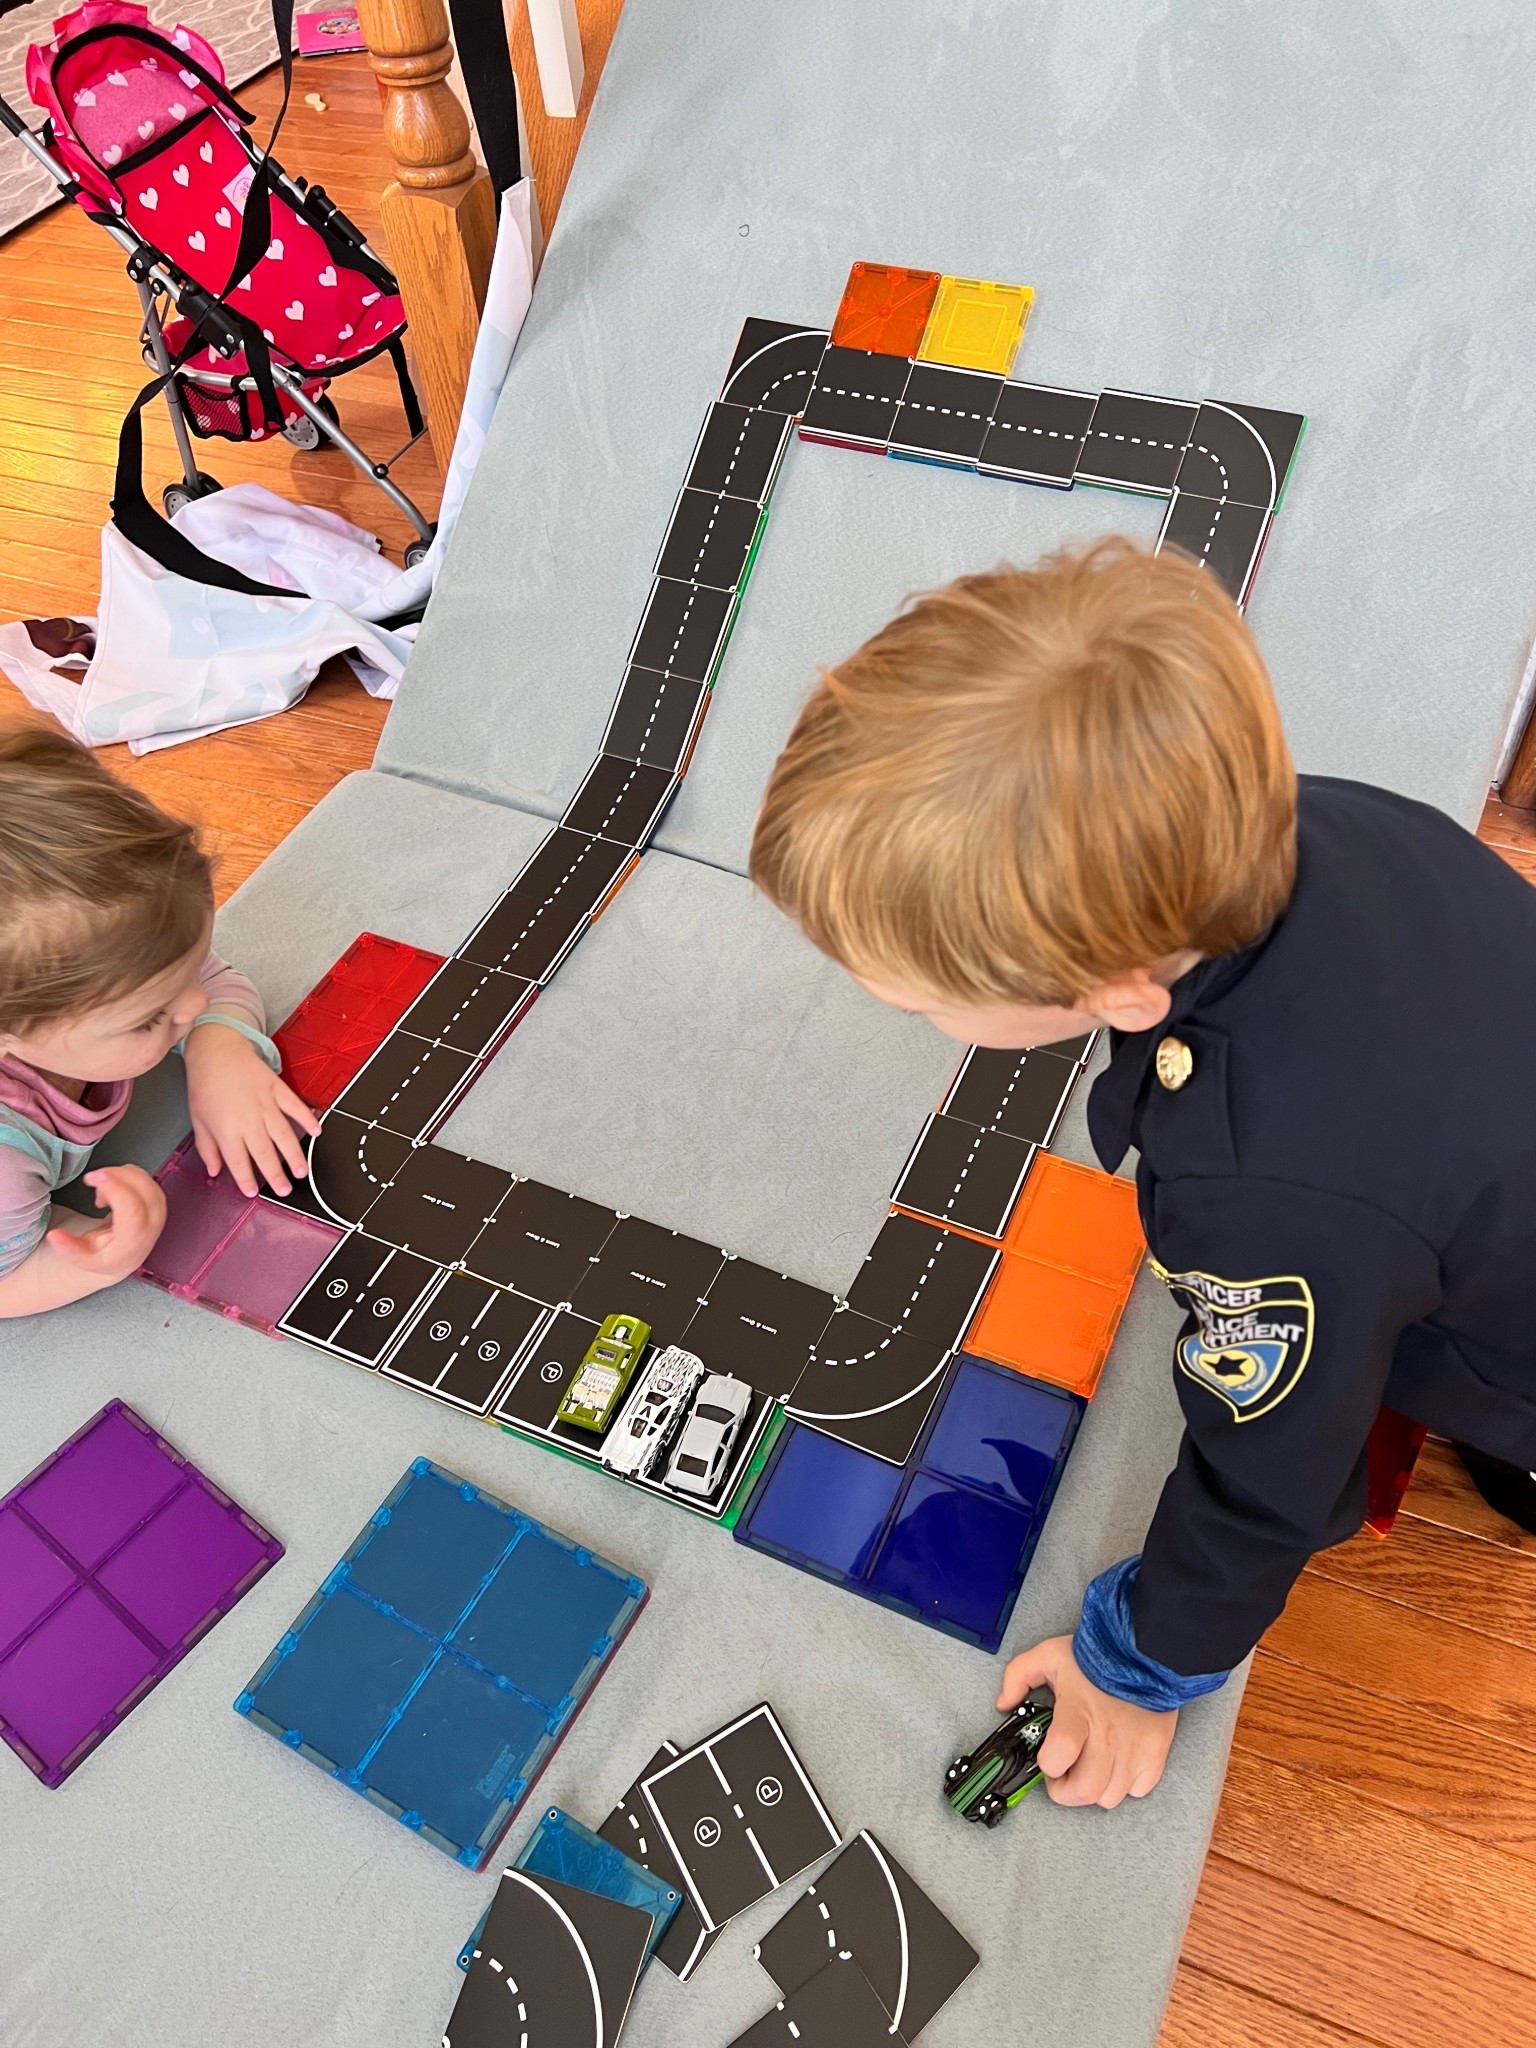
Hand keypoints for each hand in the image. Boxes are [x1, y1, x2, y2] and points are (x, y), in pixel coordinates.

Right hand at [47, 1166, 166, 1281]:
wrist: (124, 1258)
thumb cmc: (106, 1256)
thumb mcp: (84, 1259)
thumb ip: (69, 1249)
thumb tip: (54, 1236)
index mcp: (135, 1240)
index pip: (133, 1210)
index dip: (114, 1189)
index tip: (94, 1178)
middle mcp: (153, 1223)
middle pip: (143, 1188)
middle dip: (115, 1175)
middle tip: (92, 1178)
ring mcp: (158, 1208)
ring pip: (144, 1179)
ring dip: (118, 1175)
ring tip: (99, 1190)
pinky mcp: (156, 1198)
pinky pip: (144, 1177)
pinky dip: (124, 1174)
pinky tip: (111, 1186)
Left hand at [184, 1022, 320, 1196]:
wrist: (216, 1051)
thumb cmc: (204, 1085)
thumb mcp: (197, 1120)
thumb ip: (207, 1148)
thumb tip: (215, 1170)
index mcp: (226, 1130)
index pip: (239, 1163)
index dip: (247, 1180)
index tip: (253, 1192)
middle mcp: (248, 1120)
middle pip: (265, 1154)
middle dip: (276, 1175)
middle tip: (285, 1190)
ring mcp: (265, 1104)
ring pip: (283, 1135)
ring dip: (295, 1155)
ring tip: (302, 1171)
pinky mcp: (277, 1090)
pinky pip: (295, 1107)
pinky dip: (307, 1120)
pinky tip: (316, 1132)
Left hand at [998, 1636, 1176, 1807]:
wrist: (1147, 1647)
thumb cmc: (1100, 1653)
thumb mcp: (1049, 1655)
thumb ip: (1018, 1676)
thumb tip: (1004, 1703)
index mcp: (1078, 1711)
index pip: (1059, 1756)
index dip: (1047, 1765)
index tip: (1046, 1758)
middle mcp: (1108, 1735)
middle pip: (1086, 1791)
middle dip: (1066, 1791)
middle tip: (1064, 1772)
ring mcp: (1134, 1747)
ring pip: (1110, 1797)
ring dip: (1094, 1789)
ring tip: (1090, 1765)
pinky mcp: (1156, 1752)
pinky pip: (1138, 1790)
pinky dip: (1125, 1785)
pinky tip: (1116, 1763)